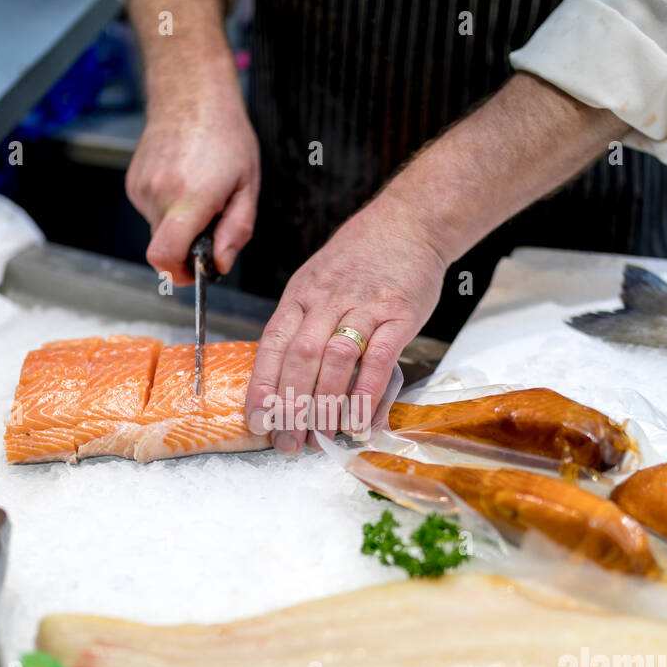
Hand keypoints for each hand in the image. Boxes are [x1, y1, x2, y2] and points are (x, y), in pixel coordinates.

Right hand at [125, 78, 259, 284]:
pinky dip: (168, 208)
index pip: (165, 255)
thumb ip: (236, 231)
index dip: (178, 274)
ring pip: (158, 230)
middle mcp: (160, 194)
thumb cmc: (225, 135)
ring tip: (199, 192)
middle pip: (165, 248)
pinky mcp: (133, 183)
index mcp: (190, 198)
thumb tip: (220, 263)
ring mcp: (142, 188)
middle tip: (211, 221)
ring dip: (180, 224)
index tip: (193, 273)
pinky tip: (183, 181)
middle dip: (187, 247)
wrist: (191, 95)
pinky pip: (152, 212)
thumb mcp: (247, 186)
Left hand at [244, 192, 448, 451]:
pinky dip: (367, 392)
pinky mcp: (398, 314)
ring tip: (321, 437)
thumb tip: (286, 378)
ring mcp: (363, 306)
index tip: (257, 421)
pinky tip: (361, 419)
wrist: (408, 222)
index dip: (262, 386)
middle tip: (288, 444)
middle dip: (290, 407)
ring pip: (334, 359)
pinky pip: (379, 358)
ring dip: (325, 404)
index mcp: (300, 296)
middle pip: (299, 358)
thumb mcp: (317, 282)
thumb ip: (303, 324)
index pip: (272, 345)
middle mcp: (326, 300)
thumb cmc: (360, 259)